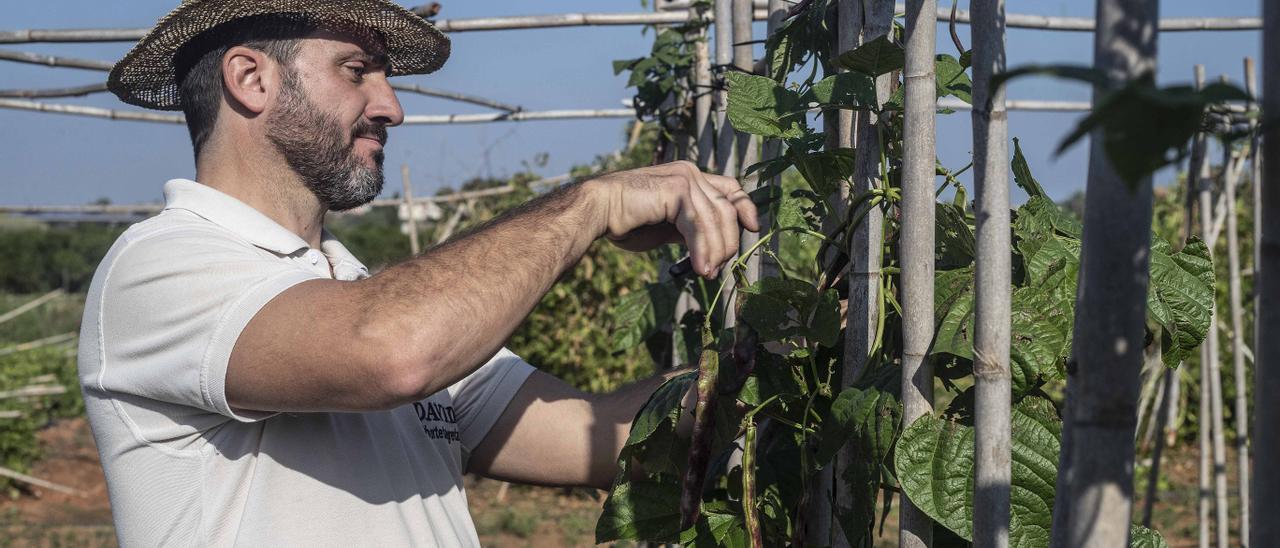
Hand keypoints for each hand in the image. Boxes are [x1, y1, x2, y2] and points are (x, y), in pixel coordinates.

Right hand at [586, 161, 759, 278]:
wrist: (597, 211)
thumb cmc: (625, 221)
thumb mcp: (667, 226)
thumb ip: (690, 229)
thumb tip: (711, 248)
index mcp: (689, 177)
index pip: (730, 188)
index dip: (745, 207)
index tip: (753, 228)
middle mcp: (690, 173)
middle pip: (727, 209)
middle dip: (727, 243)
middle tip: (716, 270)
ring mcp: (685, 178)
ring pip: (717, 219)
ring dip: (715, 251)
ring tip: (707, 274)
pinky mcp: (677, 188)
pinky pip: (699, 225)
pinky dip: (702, 249)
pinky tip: (699, 268)